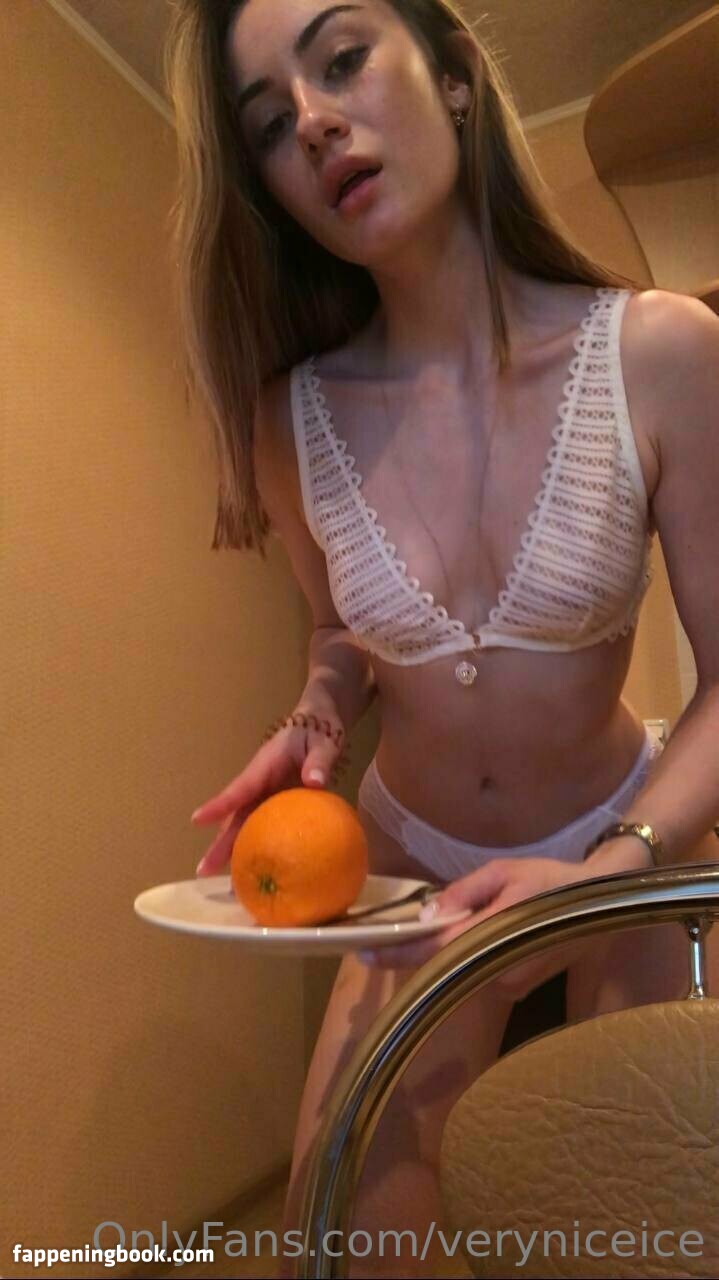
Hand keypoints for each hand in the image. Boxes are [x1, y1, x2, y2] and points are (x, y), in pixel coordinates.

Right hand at [190, 708, 346, 875]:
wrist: (319, 723)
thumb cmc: (317, 730)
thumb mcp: (322, 741)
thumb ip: (319, 761)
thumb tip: (314, 782)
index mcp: (264, 766)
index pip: (239, 788)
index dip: (219, 805)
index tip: (197, 820)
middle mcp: (259, 783)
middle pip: (235, 816)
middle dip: (219, 842)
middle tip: (202, 870)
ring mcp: (266, 794)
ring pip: (244, 824)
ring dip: (232, 849)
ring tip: (222, 881)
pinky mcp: (276, 803)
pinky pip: (262, 826)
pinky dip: (255, 845)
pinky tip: (256, 868)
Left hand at [359, 856, 591, 997]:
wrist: (603, 902)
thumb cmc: (552, 880)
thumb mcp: (504, 872)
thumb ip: (463, 893)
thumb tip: (427, 914)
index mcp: (492, 936)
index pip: (434, 949)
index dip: (397, 952)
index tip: (364, 950)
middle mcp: (496, 970)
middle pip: (443, 964)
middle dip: (414, 951)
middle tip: (383, 939)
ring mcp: (508, 985)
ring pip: (461, 969)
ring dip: (443, 953)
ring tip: (420, 934)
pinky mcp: (517, 987)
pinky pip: (478, 972)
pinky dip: (465, 957)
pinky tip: (463, 938)